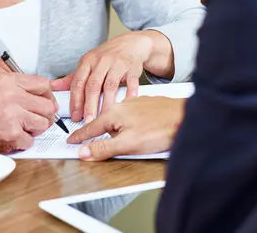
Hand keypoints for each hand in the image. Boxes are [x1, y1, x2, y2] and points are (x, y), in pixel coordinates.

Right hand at [0, 73, 56, 151]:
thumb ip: (14, 87)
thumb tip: (37, 96)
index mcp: (8, 81)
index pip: (43, 84)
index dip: (48, 96)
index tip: (45, 103)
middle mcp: (13, 95)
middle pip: (48, 106)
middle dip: (44, 115)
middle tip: (36, 121)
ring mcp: (12, 114)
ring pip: (42, 124)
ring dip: (34, 129)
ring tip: (22, 129)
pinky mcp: (10, 133)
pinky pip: (29, 141)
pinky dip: (22, 143)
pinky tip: (11, 138)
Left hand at [52, 31, 164, 122]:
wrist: (130, 44)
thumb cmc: (106, 57)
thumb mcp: (88, 63)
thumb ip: (72, 78)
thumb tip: (53, 87)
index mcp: (87, 61)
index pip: (78, 82)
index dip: (76, 100)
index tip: (75, 115)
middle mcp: (101, 61)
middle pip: (93, 85)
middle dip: (89, 105)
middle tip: (87, 122)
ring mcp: (117, 64)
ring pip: (110, 86)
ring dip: (106, 104)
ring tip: (104, 119)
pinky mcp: (131, 68)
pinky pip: (130, 82)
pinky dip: (129, 94)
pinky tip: (125, 106)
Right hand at [66, 96, 184, 160]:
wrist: (185, 117)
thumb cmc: (160, 130)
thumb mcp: (128, 145)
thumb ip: (104, 148)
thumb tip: (83, 152)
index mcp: (113, 114)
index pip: (90, 127)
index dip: (80, 136)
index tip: (71, 141)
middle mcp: (122, 106)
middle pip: (103, 121)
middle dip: (95, 131)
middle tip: (86, 139)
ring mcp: (135, 105)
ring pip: (117, 117)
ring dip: (112, 127)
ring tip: (111, 136)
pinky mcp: (147, 106)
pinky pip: (130, 116)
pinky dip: (126, 122)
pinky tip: (133, 128)